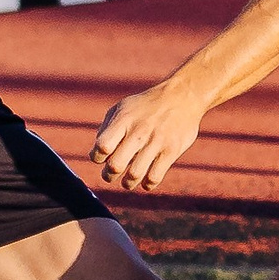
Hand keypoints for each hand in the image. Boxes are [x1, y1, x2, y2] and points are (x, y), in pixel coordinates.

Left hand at [92, 82, 206, 191]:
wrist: (182, 96)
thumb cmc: (147, 105)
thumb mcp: (123, 108)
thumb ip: (107, 128)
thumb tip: (96, 154)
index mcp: (124, 120)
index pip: (102, 146)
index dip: (96, 157)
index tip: (101, 158)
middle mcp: (138, 131)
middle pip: (115, 165)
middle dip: (108, 175)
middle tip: (110, 175)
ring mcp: (156, 142)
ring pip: (134, 175)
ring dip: (127, 184)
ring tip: (127, 182)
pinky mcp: (171, 151)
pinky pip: (154, 177)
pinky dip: (147, 184)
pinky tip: (146, 180)